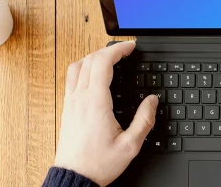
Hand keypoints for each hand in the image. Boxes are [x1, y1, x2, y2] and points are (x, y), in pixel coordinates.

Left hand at [54, 41, 158, 185]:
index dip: (118, 50)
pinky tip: (95, 73)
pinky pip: (72, 77)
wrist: (75, 178)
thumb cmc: (98, 164)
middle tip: (125, 50)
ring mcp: (71, 102)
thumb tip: (152, 101)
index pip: (103, 62)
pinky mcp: (68, 108)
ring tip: (110, 57)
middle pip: (90, 59)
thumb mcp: (130, 145)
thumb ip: (144, 120)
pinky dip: (85, 67)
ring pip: (77, 66)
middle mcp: (80, 98)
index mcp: (95, 103)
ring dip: (94, 56)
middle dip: (109, 49)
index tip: (131, 47)